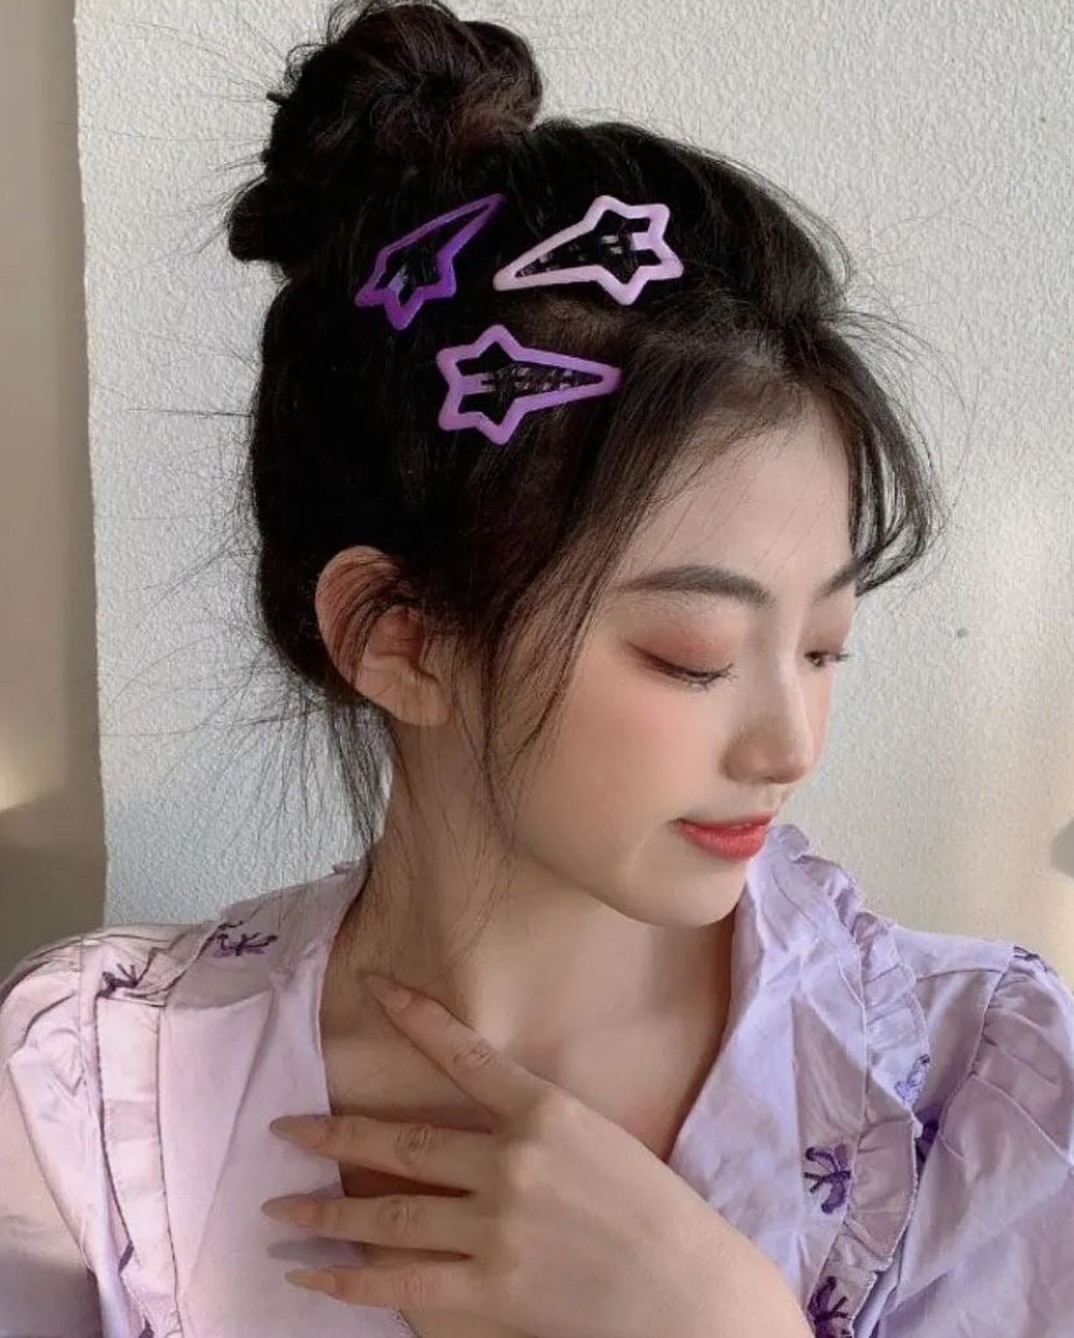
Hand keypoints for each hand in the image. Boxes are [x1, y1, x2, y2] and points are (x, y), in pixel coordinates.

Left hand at [262, 976, 806, 1337]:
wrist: (694, 1298)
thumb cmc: (662, 1218)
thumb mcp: (606, 1143)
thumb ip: (541, 1129)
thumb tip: (485, 1128)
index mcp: (546, 1113)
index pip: (465, 1052)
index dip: (415, 1019)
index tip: (374, 989)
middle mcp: (511, 1161)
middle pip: (403, 1141)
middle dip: (335, 1134)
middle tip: (285, 1128)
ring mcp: (495, 1227)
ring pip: (388, 1213)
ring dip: (325, 1211)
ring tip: (279, 1207)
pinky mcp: (488, 1292)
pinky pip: (400, 1284)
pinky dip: (348, 1282)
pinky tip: (310, 1276)